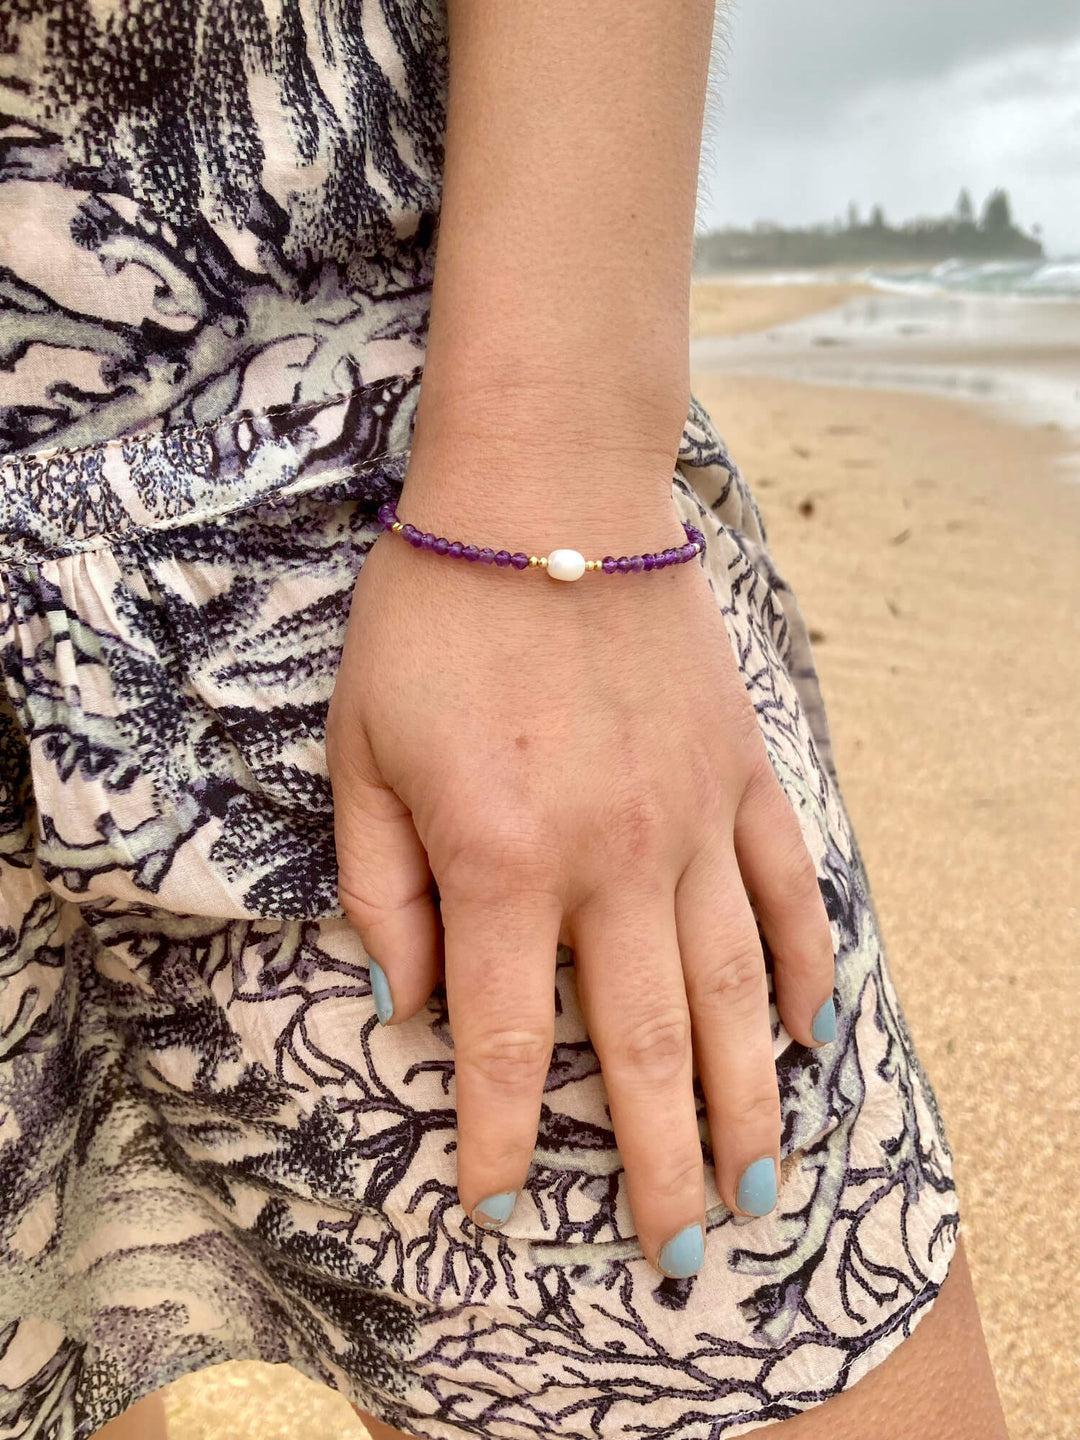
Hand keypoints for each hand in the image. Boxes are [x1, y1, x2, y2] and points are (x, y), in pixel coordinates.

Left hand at [325, 471, 834, 1276]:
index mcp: (500, 859)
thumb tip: (405, 1001)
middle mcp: (610, 860)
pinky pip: (787, 893)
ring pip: (732, 994)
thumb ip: (381, 885)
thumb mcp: (360, 746)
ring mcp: (693, 819)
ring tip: (760, 1188)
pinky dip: (804, 972)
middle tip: (675, 1255)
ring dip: (746, 1102)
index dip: (492, 1137)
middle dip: (654, 1166)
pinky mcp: (743, 774)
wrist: (550, 488)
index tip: (494, 1208)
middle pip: (640, 1048)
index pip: (498, 1039)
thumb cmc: (436, 612)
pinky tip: (807, 1036)